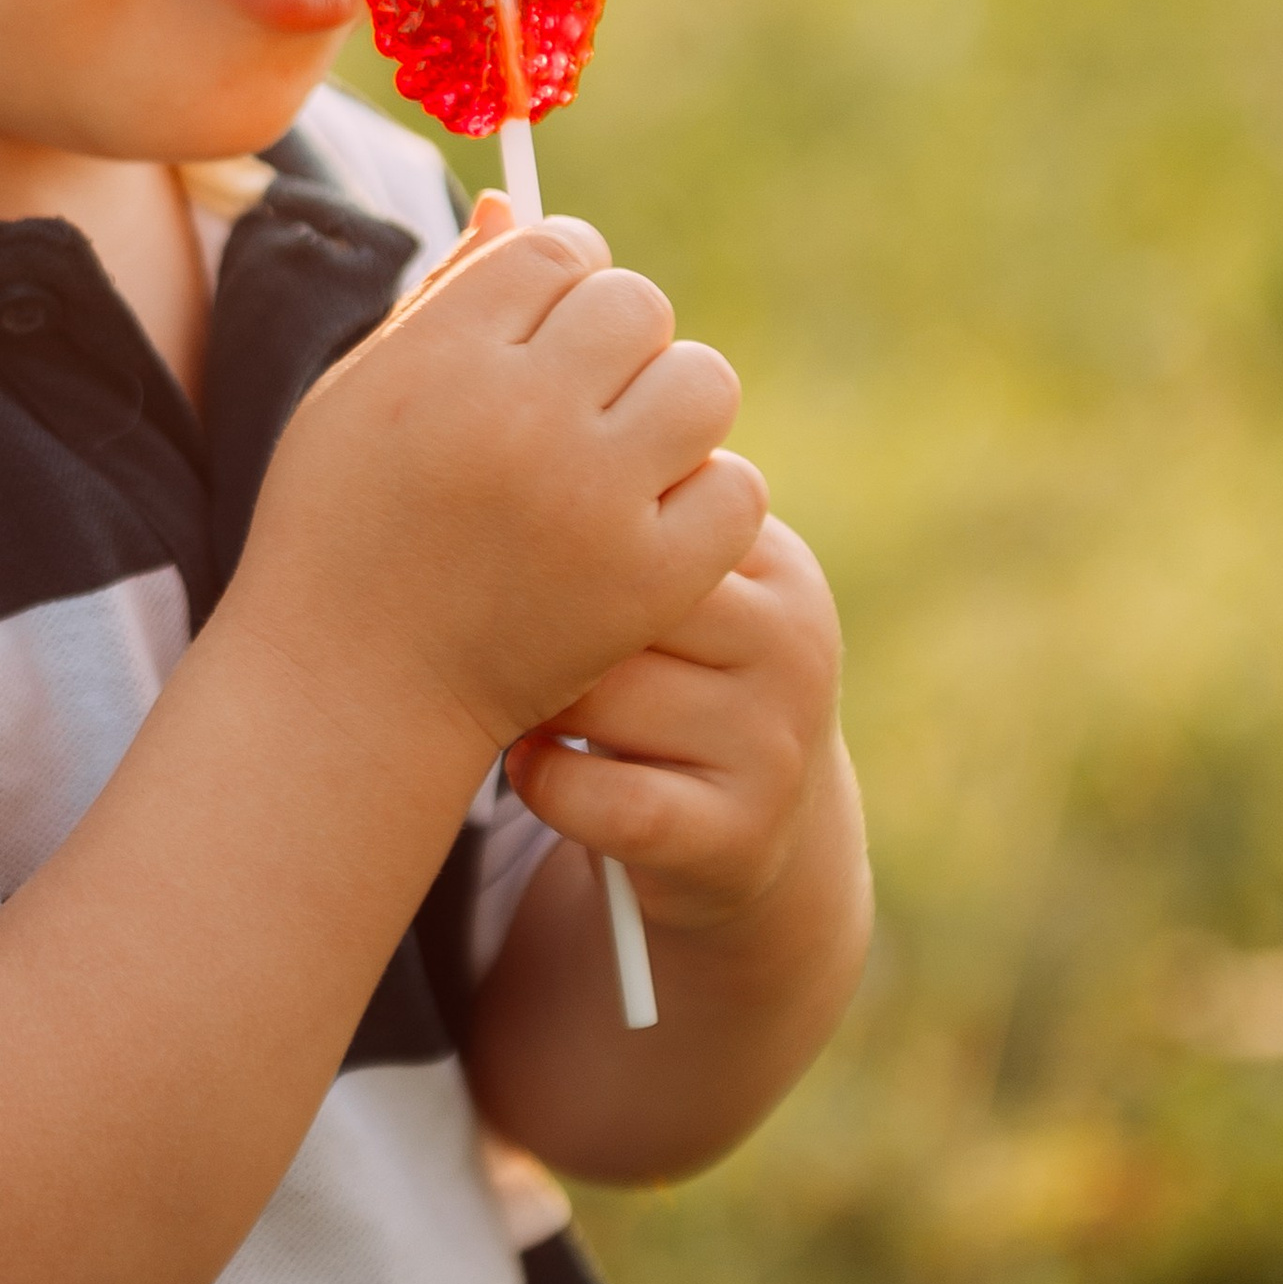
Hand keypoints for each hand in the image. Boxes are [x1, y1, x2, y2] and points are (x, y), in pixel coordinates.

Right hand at [230, 194, 763, 762]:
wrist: (350, 687)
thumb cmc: (345, 525)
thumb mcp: (360, 392)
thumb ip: (445, 295)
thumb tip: (520, 202)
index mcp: (442, 358)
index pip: (556, 247)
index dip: (557, 278)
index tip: (538, 332)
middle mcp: (522, 417)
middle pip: (635, 304)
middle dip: (613, 341)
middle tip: (576, 401)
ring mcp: (592, 501)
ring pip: (702, 382)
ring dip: (669, 408)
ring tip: (618, 455)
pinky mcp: (649, 581)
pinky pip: (738, 487)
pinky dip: (705, 497)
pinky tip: (647, 520)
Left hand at [505, 514, 845, 930]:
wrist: (759, 827)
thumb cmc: (684, 678)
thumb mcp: (689, 590)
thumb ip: (630, 517)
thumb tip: (516, 448)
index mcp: (778, 566)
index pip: (645, 518)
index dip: (555, 540)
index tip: (497, 550)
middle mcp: (793, 647)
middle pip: (619, 603)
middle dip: (540, 622)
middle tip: (489, 630)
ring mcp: (773, 745)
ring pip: (602, 699)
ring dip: (534, 701)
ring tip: (511, 695)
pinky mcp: (736, 835)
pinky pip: (603, 798)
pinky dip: (544, 780)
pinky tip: (528, 763)